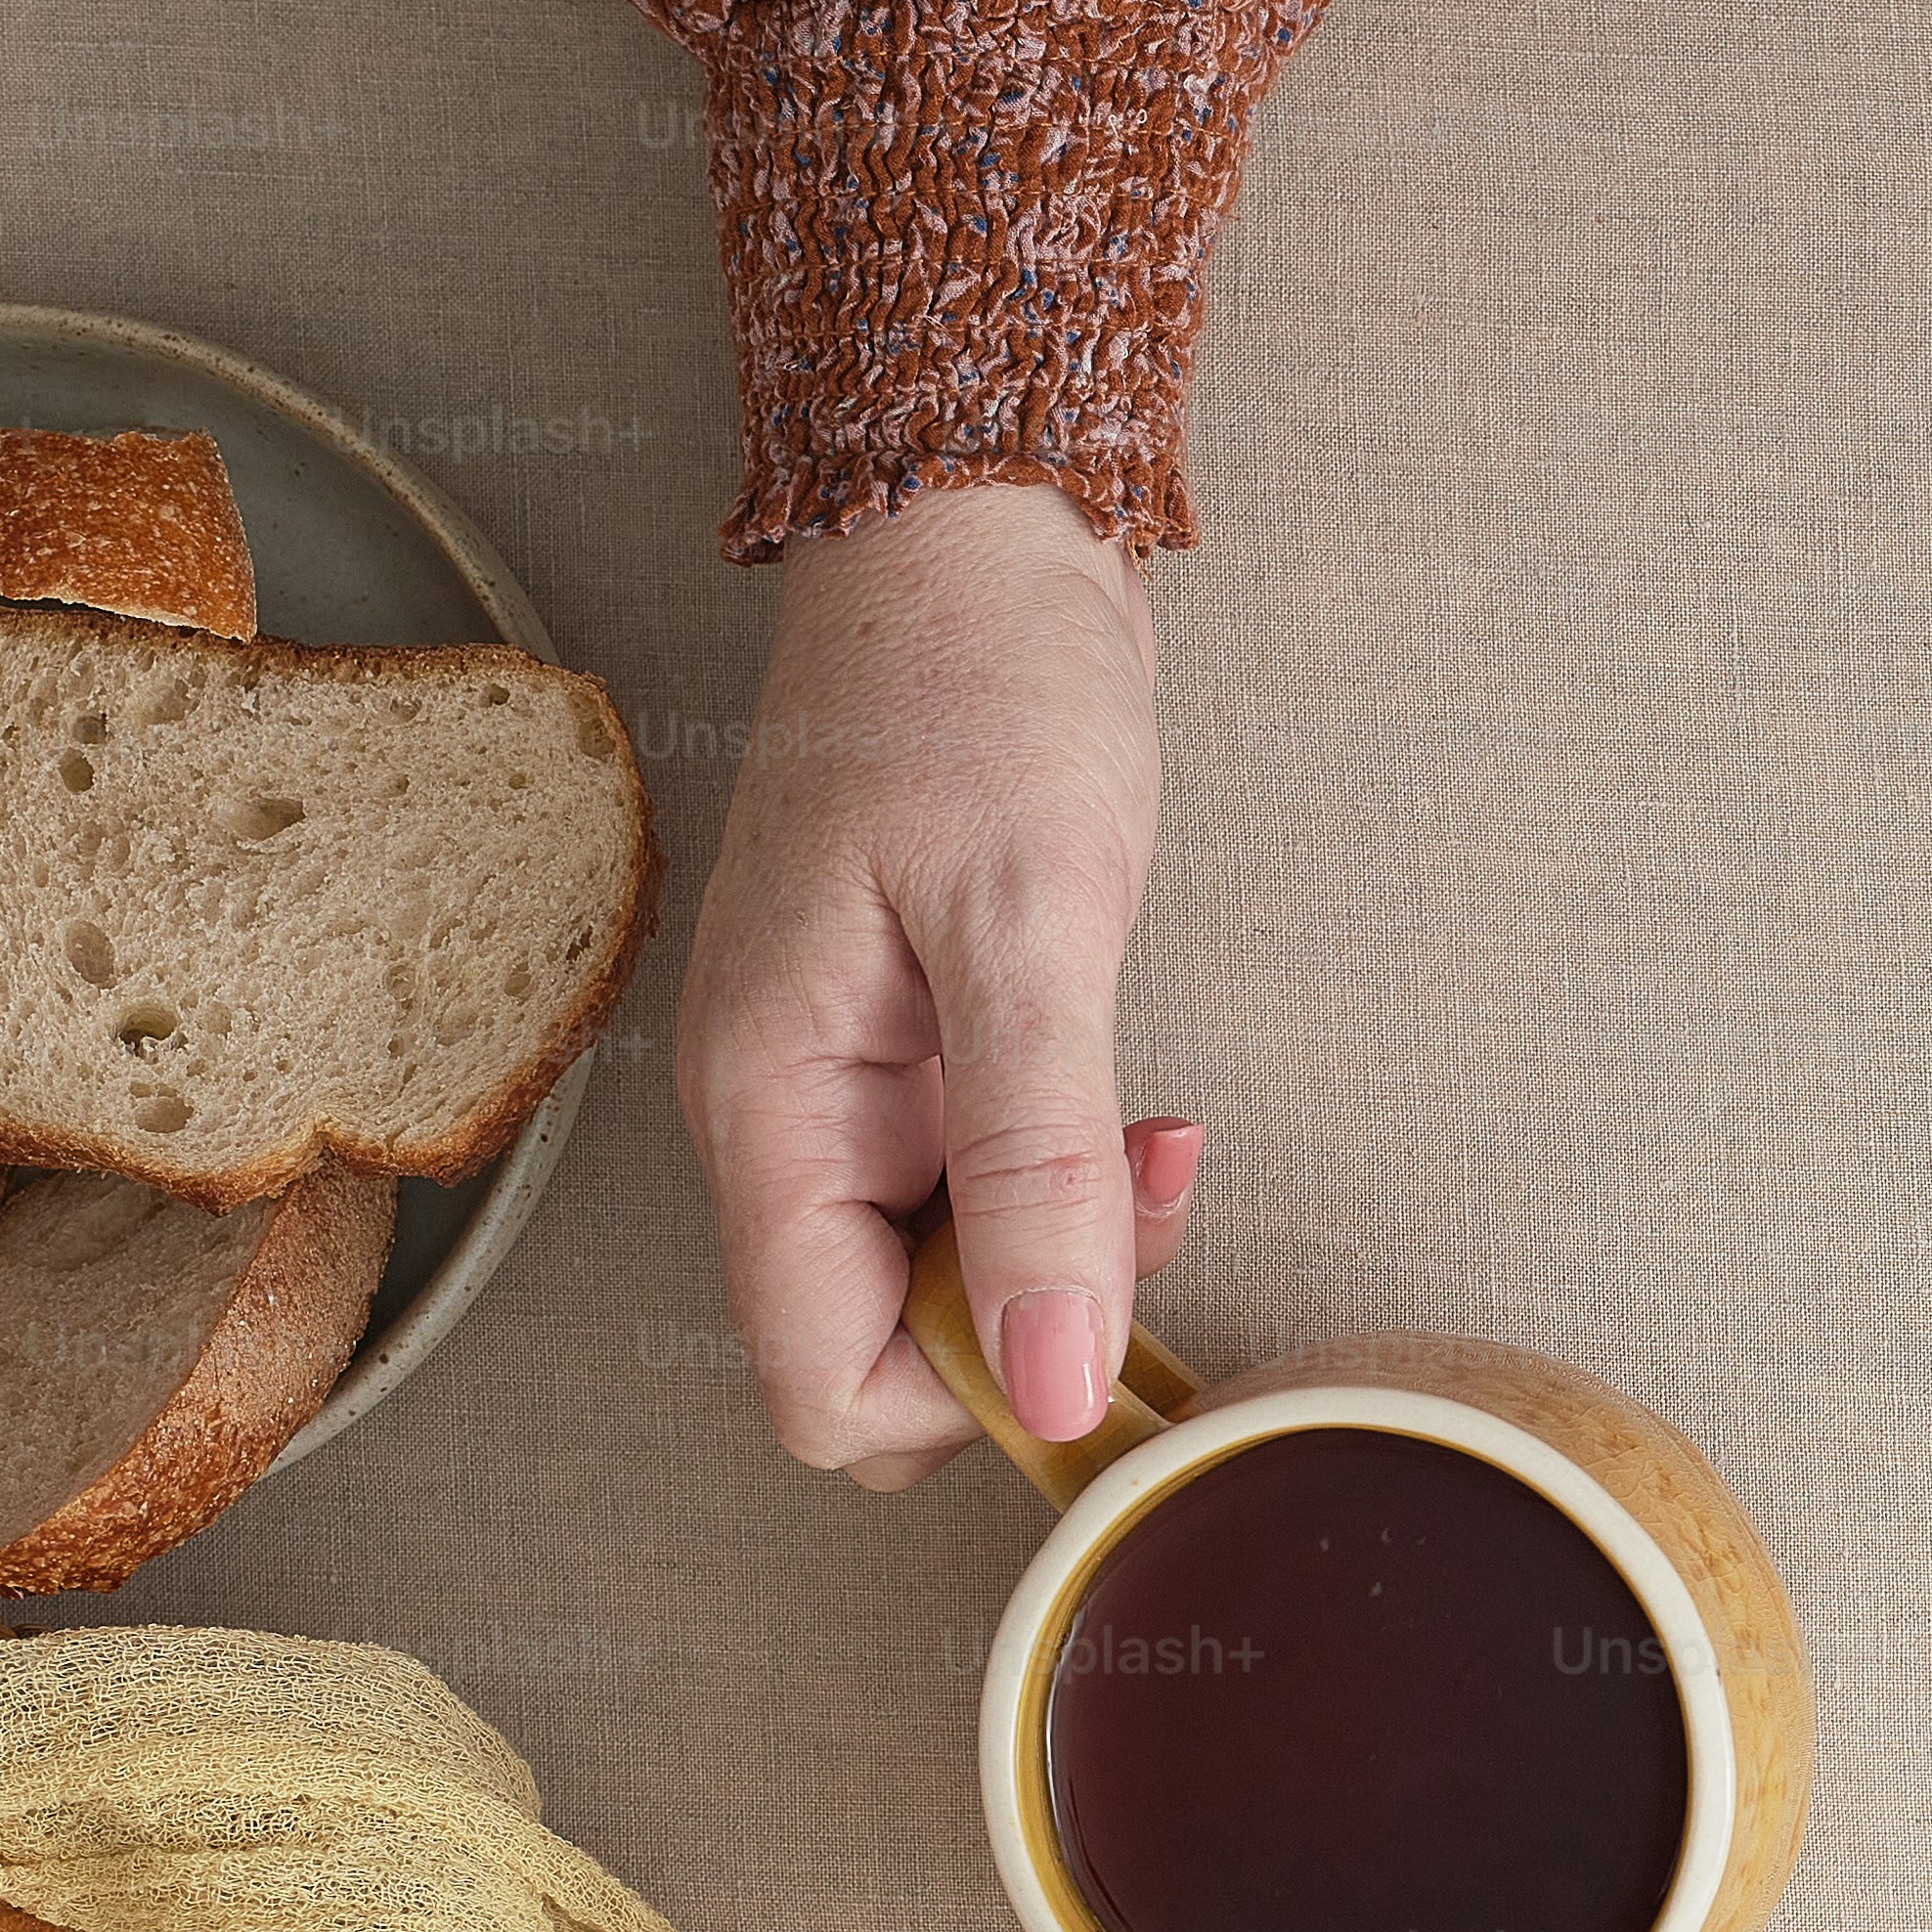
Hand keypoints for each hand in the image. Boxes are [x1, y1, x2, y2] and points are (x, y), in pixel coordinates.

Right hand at [678, 483, 1201, 1485]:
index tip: (1104, 1337)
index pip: (822, 1381)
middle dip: (1034, 1322)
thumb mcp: (1032, 925)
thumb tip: (1055, 1377)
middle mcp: (786, 1116)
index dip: (968, 1401)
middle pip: (884, 1347)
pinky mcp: (916, 1048)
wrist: (976, 530)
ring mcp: (848, 1085)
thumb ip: (1040, 1164)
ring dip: (1069, 1247)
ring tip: (1161, 1138)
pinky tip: (1140, 1111)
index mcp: (770, 1104)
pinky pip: (981, 1186)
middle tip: (1151, 1202)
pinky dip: (1071, 1182)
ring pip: (947, 1273)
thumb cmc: (981, 684)